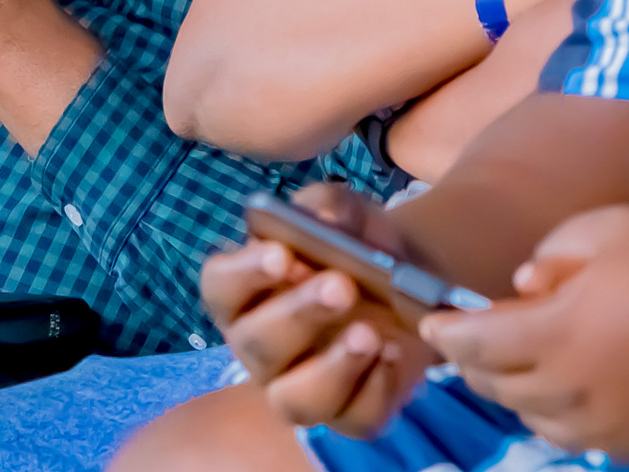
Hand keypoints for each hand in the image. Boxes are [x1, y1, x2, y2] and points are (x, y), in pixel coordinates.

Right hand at [203, 184, 433, 437]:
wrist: (407, 281)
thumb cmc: (355, 242)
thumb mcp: (346, 213)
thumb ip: (329, 209)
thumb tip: (327, 221)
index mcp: (245, 290)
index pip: (221, 285)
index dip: (245, 273)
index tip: (282, 254)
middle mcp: (261, 345)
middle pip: (256, 344)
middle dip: (298, 314)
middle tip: (343, 286)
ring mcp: (299, 386)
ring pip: (294, 400)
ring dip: (332, 368)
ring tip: (369, 333)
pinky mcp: (349, 413)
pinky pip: (353, 418)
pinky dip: (376, 389)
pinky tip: (395, 355)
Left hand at [420, 205, 628, 462]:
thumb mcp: (608, 228)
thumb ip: (550, 254)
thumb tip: (521, 288)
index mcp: (559, 335)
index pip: (477, 345)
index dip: (448, 334)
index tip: (433, 322)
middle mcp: (573, 391)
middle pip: (498, 385)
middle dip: (477, 361)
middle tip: (473, 339)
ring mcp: (605, 427)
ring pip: (533, 417)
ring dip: (516, 390)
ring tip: (521, 361)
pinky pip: (575, 436)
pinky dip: (557, 413)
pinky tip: (568, 387)